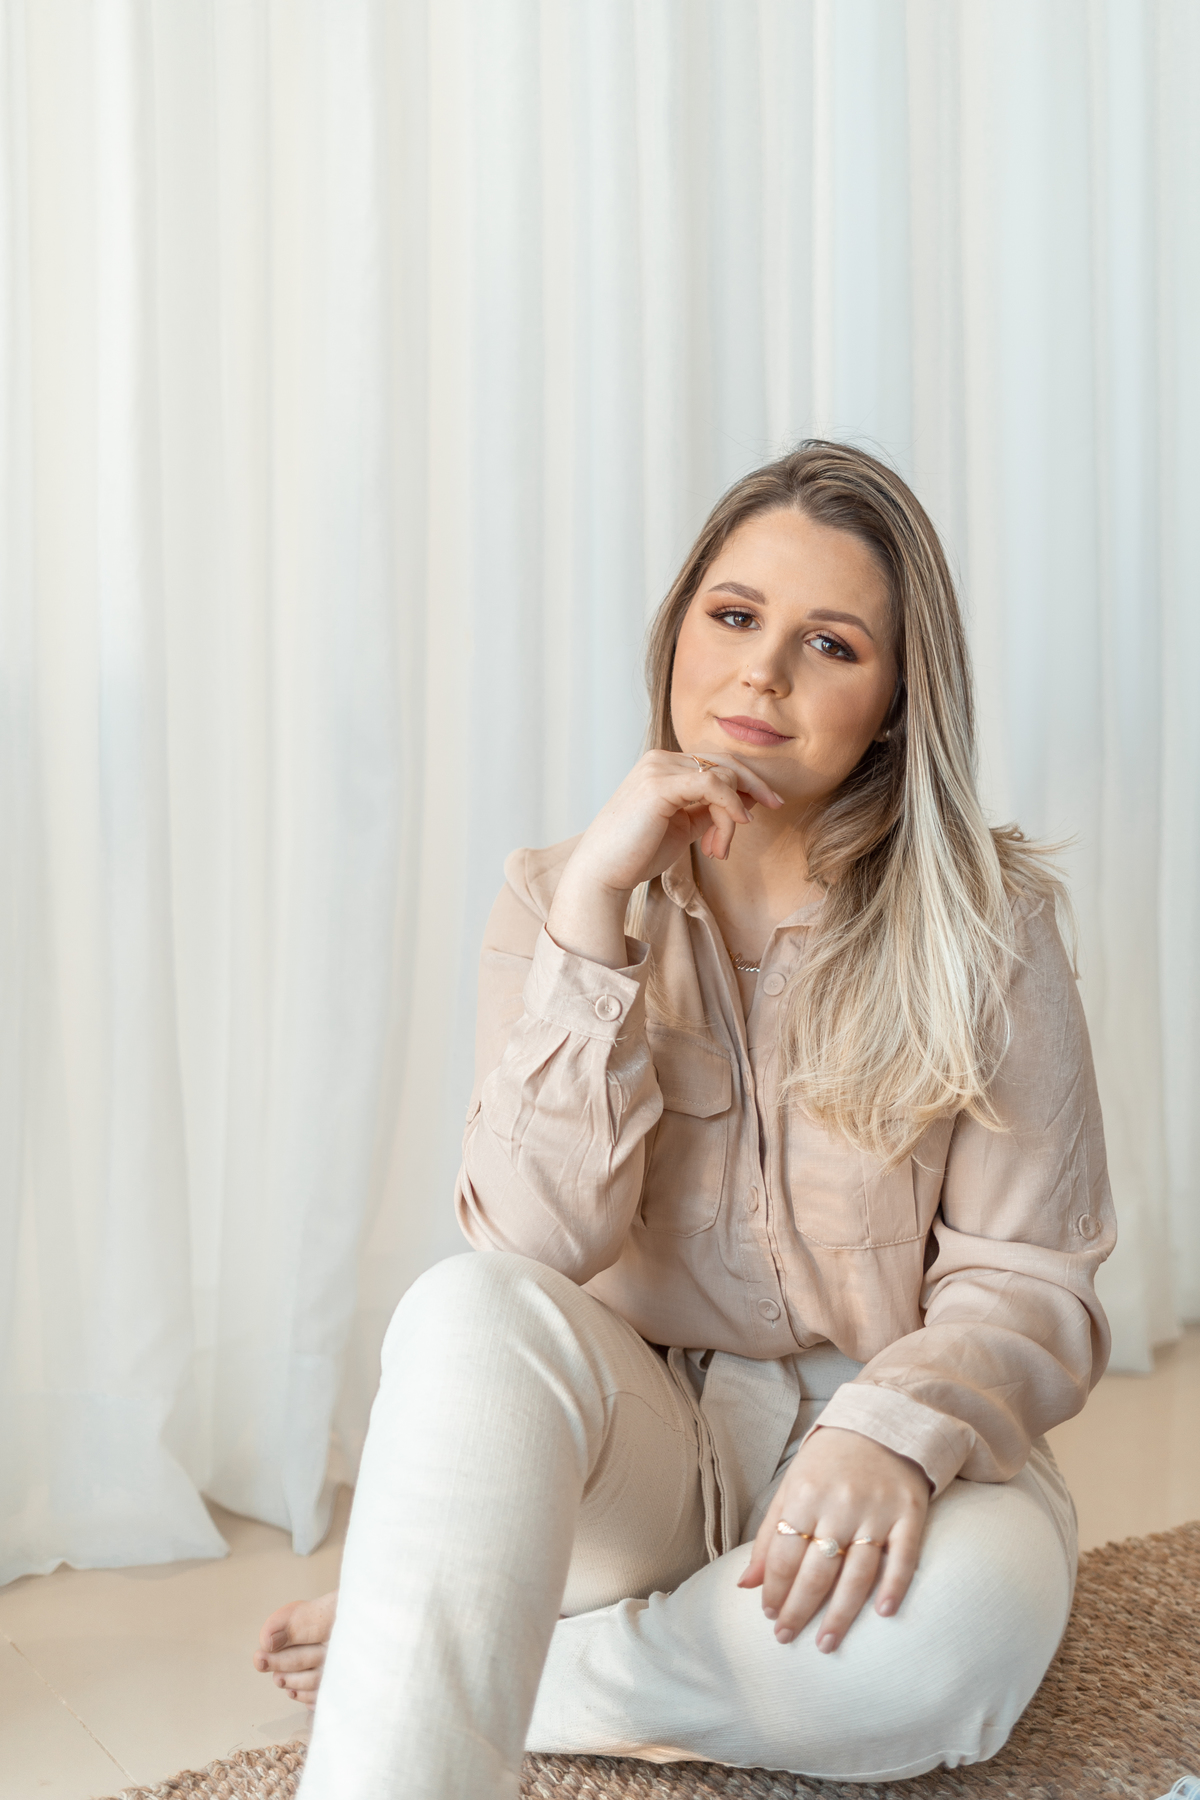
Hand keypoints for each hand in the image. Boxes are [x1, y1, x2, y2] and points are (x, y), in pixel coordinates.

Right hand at [547, 750, 781, 966]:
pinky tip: (736, 826)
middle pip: (724, 761)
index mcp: (663, 766)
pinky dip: (730, 806)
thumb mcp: (684, 827)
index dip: (746, 781)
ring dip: (732, 815)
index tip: (766, 804)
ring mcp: (658, 768)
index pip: (716, 763)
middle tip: (776, 805)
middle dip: (754, 784)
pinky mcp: (659, 784)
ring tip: (719, 850)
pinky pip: (713, 785)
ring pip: (721, 777)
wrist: (602, 874)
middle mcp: (660, 759)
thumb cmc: (637, 854)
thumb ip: (709, 810)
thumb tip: (744, 803)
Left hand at [738, 1426, 930, 1652]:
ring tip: (826, 1644)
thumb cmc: (828, 1461)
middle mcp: (840, 1504)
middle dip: (799, 1610)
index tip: (769, 1616)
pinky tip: (883, 1613)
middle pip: (817, 1570)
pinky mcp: (909, 1514)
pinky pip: (903, 1557)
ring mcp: (877, 1511)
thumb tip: (747, 1584)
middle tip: (787, 1639)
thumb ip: (768, 1535)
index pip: (784, 1554)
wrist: (882, 1423)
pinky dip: (894, 1586)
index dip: (775, 1589)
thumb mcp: (791, 1486)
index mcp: (805, 1494)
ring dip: (840, 1614)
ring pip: (857, 1573)